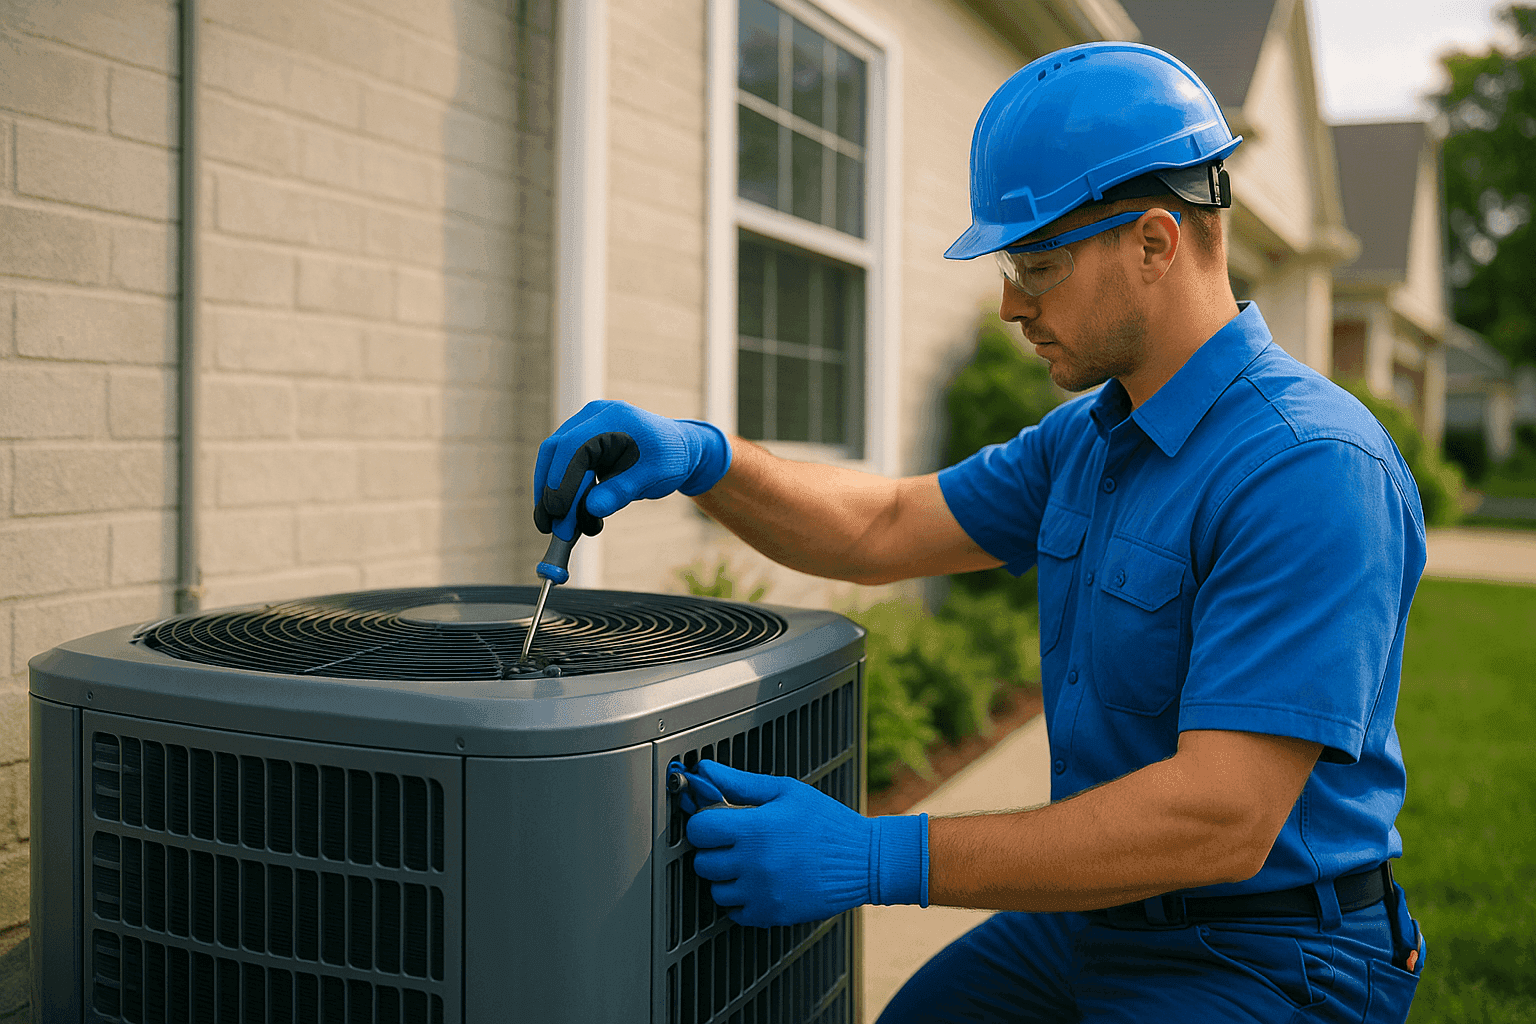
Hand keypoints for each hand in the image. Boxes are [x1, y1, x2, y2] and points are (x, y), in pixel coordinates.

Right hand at [533, 401, 731, 535]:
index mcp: (613, 417)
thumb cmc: (669, 459)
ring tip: (560, 528)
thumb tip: (591, 509)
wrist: (679, 449)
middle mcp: (592, 417)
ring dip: (551, 494)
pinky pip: (562, 466)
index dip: (562, 480)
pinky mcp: (581, 444)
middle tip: (550, 526)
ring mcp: (584, 428)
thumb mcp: (652, 477)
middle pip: (555, 451)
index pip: (574, 446)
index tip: (558, 513)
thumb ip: (622, 491)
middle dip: (549, 490)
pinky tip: (569, 515)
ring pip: (553, 460)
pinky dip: (562, 491)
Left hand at [681, 760, 928, 927]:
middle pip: (702, 862)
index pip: (698, 830)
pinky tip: (760, 883)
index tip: (716, 821)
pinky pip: (735, 912)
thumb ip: (740, 782)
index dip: (703, 823)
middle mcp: (754, 864)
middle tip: (735, 842)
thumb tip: (706, 770)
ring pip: (716, 890)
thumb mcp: (785, 792)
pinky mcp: (771, 915)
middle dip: (714, 850)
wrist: (864, 860)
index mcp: (755, 829)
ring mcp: (762, 893)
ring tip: (749, 863)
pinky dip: (742, 900)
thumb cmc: (827, 822)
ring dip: (726, 877)